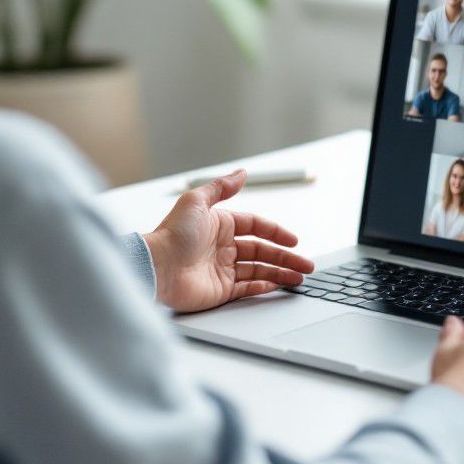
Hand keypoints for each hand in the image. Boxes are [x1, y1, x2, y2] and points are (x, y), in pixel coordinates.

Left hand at [144, 169, 314, 312]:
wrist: (156, 267)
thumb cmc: (172, 234)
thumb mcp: (197, 201)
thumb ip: (222, 187)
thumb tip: (242, 172)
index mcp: (220, 225)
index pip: (256, 227)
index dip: (276, 233)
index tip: (293, 240)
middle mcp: (223, 247)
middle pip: (262, 251)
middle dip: (286, 258)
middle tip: (307, 265)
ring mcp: (222, 269)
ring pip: (259, 270)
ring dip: (280, 273)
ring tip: (300, 278)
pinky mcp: (220, 290)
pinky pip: (247, 287)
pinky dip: (263, 286)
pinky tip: (278, 285)